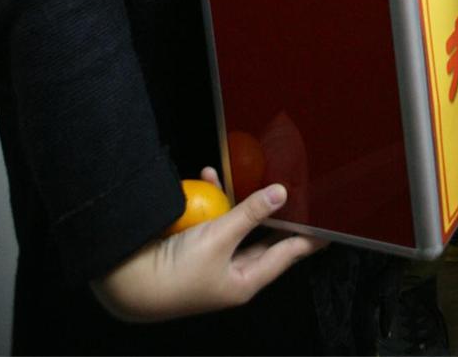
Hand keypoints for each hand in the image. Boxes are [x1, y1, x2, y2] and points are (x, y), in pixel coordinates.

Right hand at [90, 177, 319, 324]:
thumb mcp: (219, 237)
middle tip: (299, 195)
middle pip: (264, 239)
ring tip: (252, 175)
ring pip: (236, 225)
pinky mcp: (194, 248)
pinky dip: (211, 199)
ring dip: (240, 201)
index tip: (329, 230)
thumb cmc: (178, 271)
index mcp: (244, 282)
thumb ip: (251, 212)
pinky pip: (211, 221)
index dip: (307, 240)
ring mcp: (212, 261)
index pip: (285, 256)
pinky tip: (207, 176)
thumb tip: (282, 193)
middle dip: (278, 214)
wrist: (128, 282)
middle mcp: (231, 273)